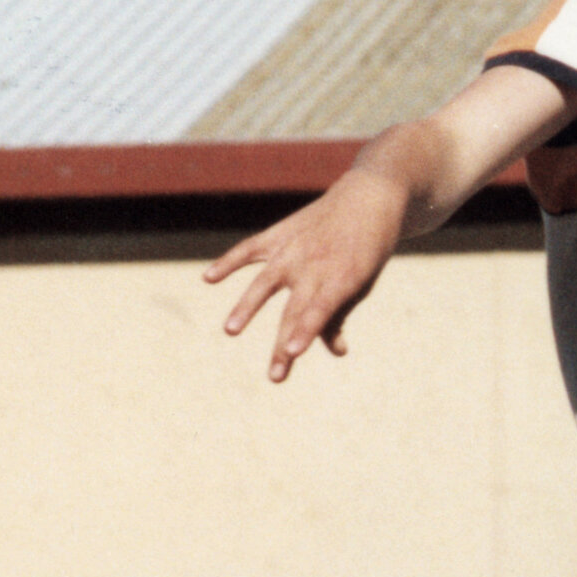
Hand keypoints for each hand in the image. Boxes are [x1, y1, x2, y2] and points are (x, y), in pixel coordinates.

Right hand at [207, 168, 409, 383]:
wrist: (369, 199)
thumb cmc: (366, 252)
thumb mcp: (361, 284)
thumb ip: (339, 316)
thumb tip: (337, 351)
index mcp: (342, 279)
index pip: (320, 312)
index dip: (306, 332)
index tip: (293, 352)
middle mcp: (314, 264)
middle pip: (294, 311)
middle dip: (284, 344)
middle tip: (275, 377)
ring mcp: (293, 248)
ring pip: (265, 281)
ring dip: (247, 306)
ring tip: (230, 330)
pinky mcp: (279, 233)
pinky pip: (250, 249)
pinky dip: (229, 261)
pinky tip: (208, 278)